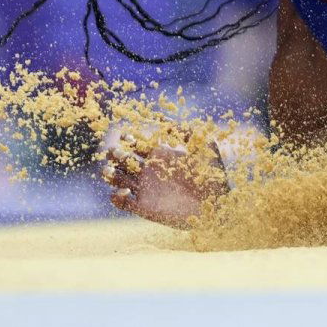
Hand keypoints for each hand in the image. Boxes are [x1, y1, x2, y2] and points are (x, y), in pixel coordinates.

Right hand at [102, 143, 228, 229]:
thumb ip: (189, 132)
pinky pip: (121, 203)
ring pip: (117, 179)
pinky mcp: (144, 207)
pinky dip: (116, 197)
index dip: (129, 138)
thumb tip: (170, 118)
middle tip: (117, 153)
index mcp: (161, 154)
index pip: (137, 143)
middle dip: (116, 155)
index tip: (128, 136)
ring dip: (109, 175)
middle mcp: (150, 170)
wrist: (217, 206)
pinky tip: (124, 192)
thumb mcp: (206, 147)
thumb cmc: (215, 175)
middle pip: (122, 159)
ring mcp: (146, 189)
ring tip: (110, 172)